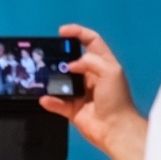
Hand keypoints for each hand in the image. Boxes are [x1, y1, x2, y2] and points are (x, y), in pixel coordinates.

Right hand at [39, 24, 146, 159]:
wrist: (114, 128)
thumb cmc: (117, 99)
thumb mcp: (110, 71)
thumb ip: (90, 61)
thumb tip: (71, 64)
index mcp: (103, 64)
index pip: (91, 42)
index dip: (78, 33)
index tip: (62, 31)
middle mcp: (91, 76)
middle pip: (73, 61)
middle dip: (61, 57)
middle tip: (48, 56)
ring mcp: (81, 93)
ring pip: (62, 82)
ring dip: (53, 80)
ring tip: (43, 76)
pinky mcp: (72, 109)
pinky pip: (57, 102)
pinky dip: (50, 101)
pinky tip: (45, 98)